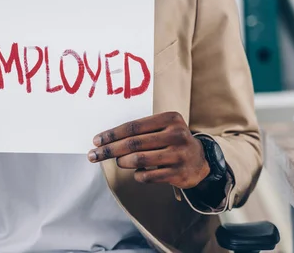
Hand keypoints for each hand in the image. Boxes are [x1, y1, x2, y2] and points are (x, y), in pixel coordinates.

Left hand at [88, 112, 209, 188]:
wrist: (200, 161)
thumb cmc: (172, 141)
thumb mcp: (162, 128)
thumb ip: (139, 131)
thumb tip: (105, 140)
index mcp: (170, 118)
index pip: (133, 126)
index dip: (112, 134)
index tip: (96, 141)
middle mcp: (176, 135)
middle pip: (133, 143)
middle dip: (109, 150)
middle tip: (94, 155)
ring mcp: (179, 155)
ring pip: (139, 160)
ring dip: (122, 162)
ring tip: (119, 162)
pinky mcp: (179, 173)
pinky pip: (147, 176)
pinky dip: (137, 175)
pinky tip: (137, 172)